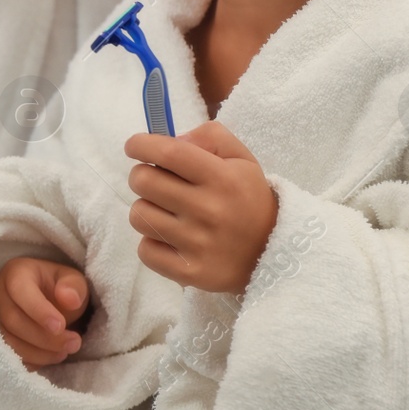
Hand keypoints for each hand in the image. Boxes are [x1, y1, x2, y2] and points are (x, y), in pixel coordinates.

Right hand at [0, 257, 91, 368]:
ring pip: (7, 341)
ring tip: (65, 351)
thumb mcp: (73, 282)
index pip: (19, 290)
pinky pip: (7, 355)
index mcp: (15, 272)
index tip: (61, 326)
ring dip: (39, 352)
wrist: (48, 302)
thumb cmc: (60, 289)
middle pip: (12, 320)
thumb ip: (74, 287)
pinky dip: (31, 361)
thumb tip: (70, 299)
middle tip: (73, 343)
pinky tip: (50, 357)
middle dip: (44, 337)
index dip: (39, 310)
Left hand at [123, 121, 277, 293]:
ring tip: (166, 212)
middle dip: (142, 175)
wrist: (275, 253)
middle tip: (155, 181)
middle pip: (144, 182)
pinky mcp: (190, 272)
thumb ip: (210, 137)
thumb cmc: (249, 199)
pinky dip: (152, 243)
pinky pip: (145, 251)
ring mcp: (198, 244)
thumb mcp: (241, 159)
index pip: (169, 153)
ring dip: (146, 210)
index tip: (134, 146)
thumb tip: (173, 139)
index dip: (141, 145)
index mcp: (222, 178)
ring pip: (139, 216)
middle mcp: (209, 210)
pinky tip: (170, 239)